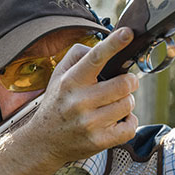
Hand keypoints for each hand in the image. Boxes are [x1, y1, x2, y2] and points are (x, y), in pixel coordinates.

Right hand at [15, 27, 139, 165]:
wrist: (43, 142)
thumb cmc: (57, 104)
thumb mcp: (58, 76)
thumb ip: (78, 56)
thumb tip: (104, 46)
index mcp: (71, 81)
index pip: (95, 58)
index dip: (113, 44)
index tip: (128, 33)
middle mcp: (79, 101)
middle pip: (124, 83)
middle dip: (129, 82)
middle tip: (122, 84)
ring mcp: (90, 123)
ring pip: (129, 104)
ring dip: (126, 103)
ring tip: (112, 105)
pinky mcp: (99, 141)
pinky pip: (131, 126)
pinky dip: (128, 122)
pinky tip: (115, 121)